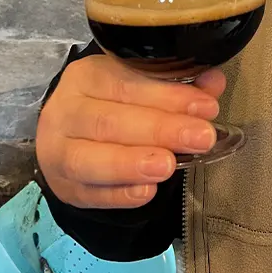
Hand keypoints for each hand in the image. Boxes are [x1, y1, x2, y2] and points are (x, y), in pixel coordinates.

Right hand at [36, 55, 225, 208]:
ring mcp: (58, 153)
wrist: (70, 134)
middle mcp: (65, 112)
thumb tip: (213, 82)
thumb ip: (179, 82)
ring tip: (169, 165)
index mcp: (87, 76)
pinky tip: (147, 191)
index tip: (206, 107)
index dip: (169, 96)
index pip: (127, 83)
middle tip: (201, 138)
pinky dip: (119, 195)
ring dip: (132, 164)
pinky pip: (88, 194)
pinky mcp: (64, 188)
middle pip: (109, 122)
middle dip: (160, 130)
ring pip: (88, 160)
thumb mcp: (140, 83)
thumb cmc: (113, 103)